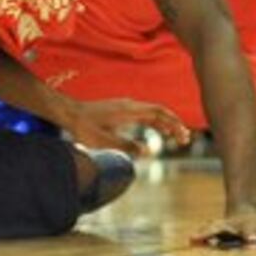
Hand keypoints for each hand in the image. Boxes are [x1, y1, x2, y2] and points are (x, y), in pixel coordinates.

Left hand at [59, 96, 190, 153]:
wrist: (70, 113)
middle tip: (185, 139)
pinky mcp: (121, 110)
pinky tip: (158, 131)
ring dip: (165, 123)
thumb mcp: (105, 141)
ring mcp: (126, 106)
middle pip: (159, 112)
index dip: (173, 123)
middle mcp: (130, 105)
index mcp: (129, 110)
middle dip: (174, 124)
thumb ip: (126, 146)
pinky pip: (143, 114)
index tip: (183, 134)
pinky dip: (155, 122)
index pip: (158, 112)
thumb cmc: (85, 127)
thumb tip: (147, 151)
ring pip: (152, 113)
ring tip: (176, 137)